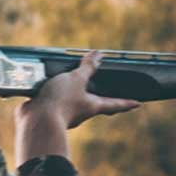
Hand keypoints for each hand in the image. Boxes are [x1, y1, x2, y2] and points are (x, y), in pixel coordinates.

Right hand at [22, 51, 140, 130]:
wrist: (37, 120)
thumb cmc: (60, 101)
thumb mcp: (76, 79)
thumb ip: (87, 67)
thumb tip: (98, 55)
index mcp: (93, 105)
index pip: (115, 104)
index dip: (127, 103)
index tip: (137, 104)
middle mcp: (82, 112)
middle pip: (96, 105)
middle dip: (101, 99)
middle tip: (108, 94)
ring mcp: (66, 114)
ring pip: (76, 103)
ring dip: (76, 94)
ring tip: (75, 82)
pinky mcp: (51, 112)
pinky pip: (58, 102)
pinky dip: (57, 94)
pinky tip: (51, 87)